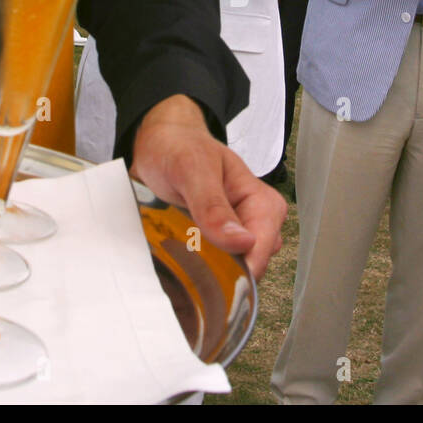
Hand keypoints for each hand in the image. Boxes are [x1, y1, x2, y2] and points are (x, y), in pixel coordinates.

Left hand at [129, 95, 285, 279]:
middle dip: (221, 271)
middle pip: (249, 266)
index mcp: (262, 202)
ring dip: (205, 271)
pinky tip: (179, 256)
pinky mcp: (215, 246)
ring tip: (179, 250)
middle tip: (185, 255)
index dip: (242, 267)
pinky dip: (195, 269)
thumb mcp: (193, 169)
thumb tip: (244, 243)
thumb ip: (213, 206)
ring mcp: (234, 237)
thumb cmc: (180, 148)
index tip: (213, 277)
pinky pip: (212, 270)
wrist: (159, 145)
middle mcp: (254, 223)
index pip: (263, 247)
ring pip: (230, 273)